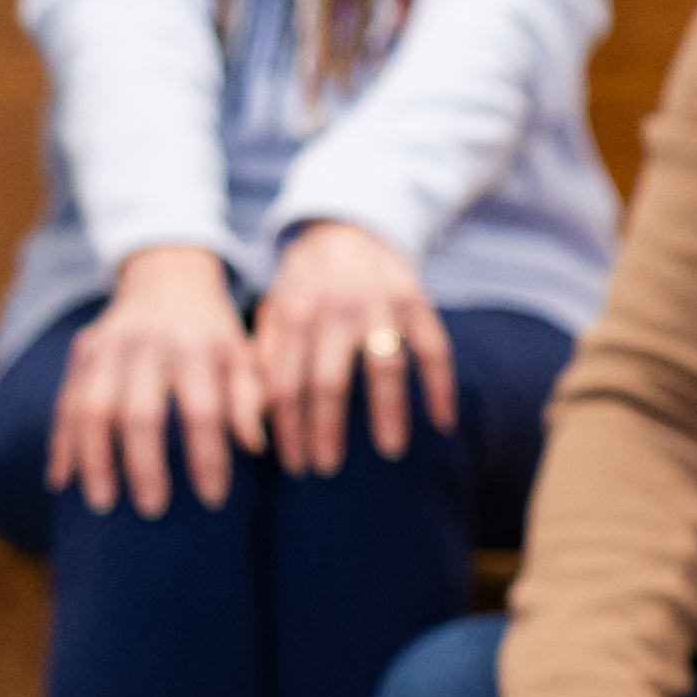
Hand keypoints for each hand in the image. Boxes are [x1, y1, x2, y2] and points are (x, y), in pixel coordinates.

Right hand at [50, 246, 264, 516]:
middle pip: (139, 414)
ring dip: (94, 460)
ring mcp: (108, 347)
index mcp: (196, 348)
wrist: (168, 276)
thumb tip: (255, 447)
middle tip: (153, 510)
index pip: (202, 412)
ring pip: (91, 409)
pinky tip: (61, 479)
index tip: (213, 500)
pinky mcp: (83, 352)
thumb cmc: (215, 332)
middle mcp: (147, 345)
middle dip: (144, 465)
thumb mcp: (244, 355)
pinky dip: (61, 442)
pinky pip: (66, 402)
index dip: (207, 458)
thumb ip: (250, 399)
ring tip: (102, 503)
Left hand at [251, 220, 452, 483]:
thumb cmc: (307, 285)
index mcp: (294, 313)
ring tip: (390, 451)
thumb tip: (254, 422)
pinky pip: (434, 350)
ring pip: (385, 366)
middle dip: (327, 430)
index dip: (289, 429)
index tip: (296, 465)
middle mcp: (335, 308)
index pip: (287, 383)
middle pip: (330, 380)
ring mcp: (380, 304)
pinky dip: (440, 387)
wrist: (350, 227)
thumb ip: (265, 360)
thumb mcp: (275, 311)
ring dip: (388, 412)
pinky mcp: (416, 302)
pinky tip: (443, 423)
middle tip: (328, 469)